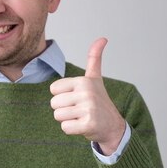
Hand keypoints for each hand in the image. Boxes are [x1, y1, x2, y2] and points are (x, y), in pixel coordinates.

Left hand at [49, 38, 125, 154]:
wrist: (113, 125)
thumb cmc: (99, 100)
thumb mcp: (95, 78)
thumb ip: (94, 58)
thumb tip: (103, 38)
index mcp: (84, 81)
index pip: (53, 90)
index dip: (62, 96)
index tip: (77, 97)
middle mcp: (87, 93)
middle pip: (54, 103)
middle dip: (64, 109)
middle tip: (80, 109)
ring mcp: (89, 109)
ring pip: (58, 116)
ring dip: (67, 119)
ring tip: (81, 116)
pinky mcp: (89, 124)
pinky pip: (65, 128)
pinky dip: (72, 129)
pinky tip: (83, 125)